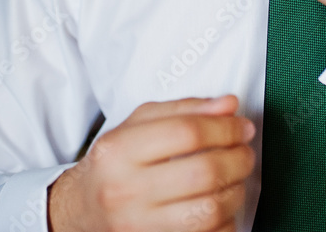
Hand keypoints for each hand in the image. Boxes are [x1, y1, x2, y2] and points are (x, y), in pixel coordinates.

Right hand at [48, 95, 255, 231]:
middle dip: (237, 159)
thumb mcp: (137, 124)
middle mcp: (125, 191)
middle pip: (203, 172)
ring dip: (235, 191)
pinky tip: (219, 204)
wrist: (81, 209)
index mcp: (119, 151)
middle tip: (244, 152)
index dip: (225, 127)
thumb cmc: (114, 164)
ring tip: (235, 178)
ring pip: (208, 210)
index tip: (242, 127)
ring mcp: (138, 225)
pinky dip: (225, 221)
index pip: (187, 133)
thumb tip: (228, 105)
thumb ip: (184, 109)